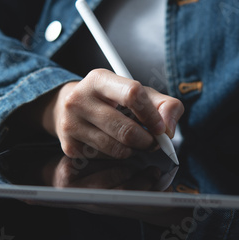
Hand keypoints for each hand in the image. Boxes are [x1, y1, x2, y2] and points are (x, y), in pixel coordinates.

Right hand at [41, 69, 183, 158]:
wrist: (71, 108)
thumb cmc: (111, 100)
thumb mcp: (138, 93)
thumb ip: (164, 105)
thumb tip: (169, 129)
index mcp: (99, 80)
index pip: (133, 94)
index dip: (152, 115)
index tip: (161, 129)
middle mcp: (79, 100)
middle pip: (126, 130)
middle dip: (147, 141)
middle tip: (153, 142)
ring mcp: (71, 124)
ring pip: (117, 149)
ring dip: (134, 151)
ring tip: (135, 143)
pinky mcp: (69, 146)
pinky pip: (105, 160)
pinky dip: (117, 157)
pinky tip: (115, 145)